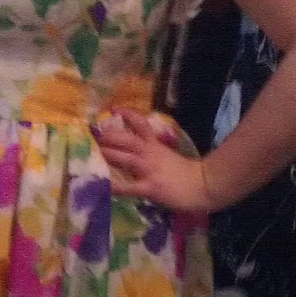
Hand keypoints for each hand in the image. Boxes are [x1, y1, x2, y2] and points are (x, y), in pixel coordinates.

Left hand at [94, 110, 211, 211]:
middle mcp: (149, 154)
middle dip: (106, 138)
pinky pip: (127, 187)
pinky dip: (113, 187)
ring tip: (90, 154)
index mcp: (155, 145)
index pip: (140, 124)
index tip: (114, 109)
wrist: (205, 185)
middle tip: (90, 137)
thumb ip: (155, 153)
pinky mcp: (149, 187)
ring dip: (105, 155)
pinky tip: (101, 187)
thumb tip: (139, 153)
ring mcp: (148, 170)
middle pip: (125, 140)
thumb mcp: (169, 156)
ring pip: (123, 158)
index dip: (127, 115)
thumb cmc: (188, 173)